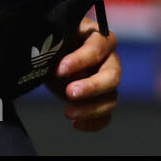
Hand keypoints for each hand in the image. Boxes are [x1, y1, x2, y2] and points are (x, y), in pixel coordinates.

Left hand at [48, 17, 119, 131]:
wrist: (51, 55)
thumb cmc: (54, 40)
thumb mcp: (54, 36)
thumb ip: (56, 40)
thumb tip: (47, 51)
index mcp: (98, 37)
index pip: (97, 47)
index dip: (80, 59)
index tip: (59, 70)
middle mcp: (109, 59)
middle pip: (113, 75)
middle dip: (92, 86)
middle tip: (69, 93)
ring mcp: (108, 82)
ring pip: (111, 98)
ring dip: (91, 109)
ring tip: (67, 113)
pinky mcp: (102, 99)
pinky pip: (106, 115)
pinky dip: (94, 122)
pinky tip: (75, 124)